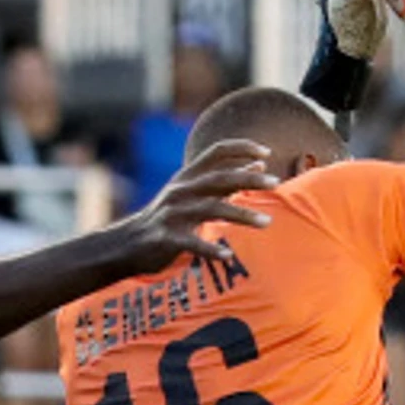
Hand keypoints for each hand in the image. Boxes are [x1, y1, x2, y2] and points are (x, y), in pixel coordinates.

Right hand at [112, 141, 277, 271]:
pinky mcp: (167, 238)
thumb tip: (259, 165)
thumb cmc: (169, 216)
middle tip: (276, 183)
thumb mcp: (194, 193)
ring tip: (266, 222)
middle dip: (248, 179)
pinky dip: (211, 249)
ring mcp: (173, 213)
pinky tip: (228, 255)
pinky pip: (192, 243)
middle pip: (219, 178)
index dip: (241, 148)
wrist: (128, 243)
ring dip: (241, 214)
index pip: (216, 151)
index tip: (266, 154)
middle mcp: (181, 190)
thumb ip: (226, 180)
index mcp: (188, 176)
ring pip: (211, 209)